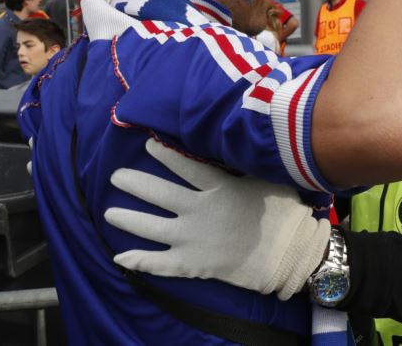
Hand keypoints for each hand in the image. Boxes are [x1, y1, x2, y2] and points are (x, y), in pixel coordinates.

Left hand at [104, 138, 330, 299]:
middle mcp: (200, 211)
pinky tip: (120, 258)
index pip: (185, 166)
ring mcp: (194, 239)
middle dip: (134, 184)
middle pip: (159, 194)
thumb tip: (232, 136)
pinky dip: (140, 261)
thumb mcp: (265, 177)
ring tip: (109, 213)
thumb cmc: (283, 212)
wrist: (292, 256)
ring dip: (128, 219)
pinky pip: (161, 264)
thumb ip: (242, 161)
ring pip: (152, 227)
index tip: (147, 145)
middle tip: (115, 177)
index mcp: (218, 187)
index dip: (164, 155)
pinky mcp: (194, 264)